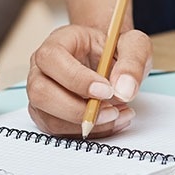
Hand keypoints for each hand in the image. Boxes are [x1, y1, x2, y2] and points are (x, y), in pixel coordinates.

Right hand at [26, 24, 151, 136]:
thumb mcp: (133, 45)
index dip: (76, 78)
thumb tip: (123, 91)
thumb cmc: (115, 49)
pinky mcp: (48, 115)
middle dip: (77, 110)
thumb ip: (132, 63)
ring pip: (50, 118)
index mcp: (58, 42)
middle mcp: (42, 68)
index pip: (52, 58)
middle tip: (112, 110)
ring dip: (87, 124)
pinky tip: (112, 120)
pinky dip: (90, 132)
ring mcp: (42, 93)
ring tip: (118, 114)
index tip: (107, 91)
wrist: (110, 60)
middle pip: (40, 93)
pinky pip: (61, 132)